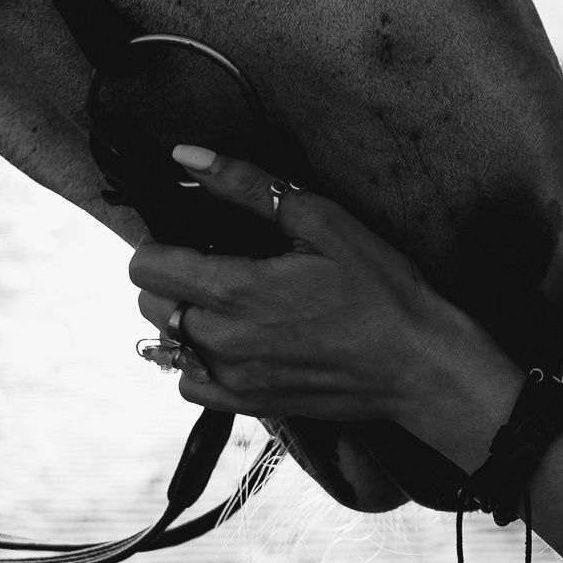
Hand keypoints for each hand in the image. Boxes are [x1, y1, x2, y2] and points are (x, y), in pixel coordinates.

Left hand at [128, 145, 486, 427]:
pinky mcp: (248, 405)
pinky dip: (199, 360)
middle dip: (172, 277)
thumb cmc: (378, 287)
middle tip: (217, 261)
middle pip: (150, 303)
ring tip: (229, 300)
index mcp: (235, 290)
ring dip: (185, 317)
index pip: (146, 267)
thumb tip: (187, 156)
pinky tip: (234, 340)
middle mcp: (222, 341)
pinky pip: (191, 384)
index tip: (189, 235)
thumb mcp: (319, 219)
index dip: (159, 243)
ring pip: (169, 343)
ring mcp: (233, 379)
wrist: (416, 363)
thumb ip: (245, 186)